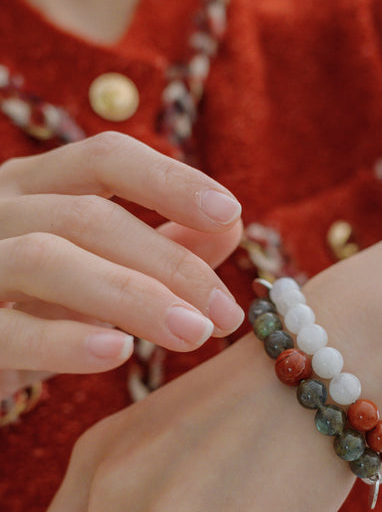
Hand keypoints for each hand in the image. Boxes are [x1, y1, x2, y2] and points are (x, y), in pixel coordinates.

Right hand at [0, 131, 243, 397]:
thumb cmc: (29, 308)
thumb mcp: (97, 272)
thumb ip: (161, 245)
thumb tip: (230, 224)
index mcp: (34, 189)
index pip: (104, 158)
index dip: (169, 179)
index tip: (229, 211)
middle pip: (87, 216)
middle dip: (169, 262)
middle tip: (226, 314)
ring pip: (48, 260)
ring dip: (131, 297)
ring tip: (193, 333)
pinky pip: (7, 329)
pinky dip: (64, 341)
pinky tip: (119, 353)